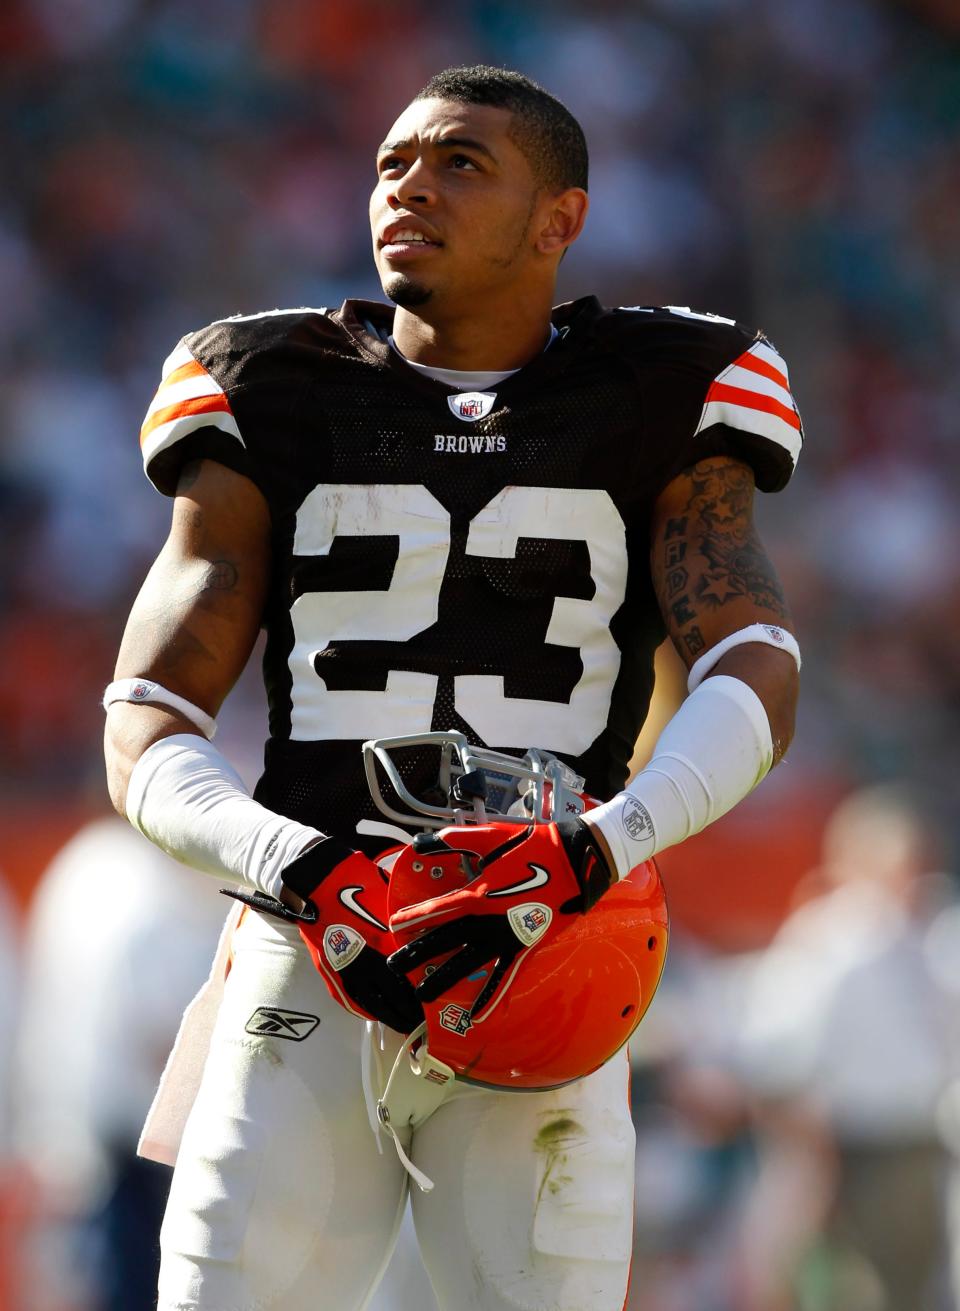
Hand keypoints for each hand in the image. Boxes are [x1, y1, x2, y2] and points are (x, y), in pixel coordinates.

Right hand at [224, 838, 422, 1032]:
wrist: (313, 883)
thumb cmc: (354, 883)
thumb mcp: (386, 898)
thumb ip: (404, 920)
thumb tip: (428, 929)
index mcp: (381, 943)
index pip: (407, 981)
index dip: (421, 996)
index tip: (435, 1005)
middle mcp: (363, 963)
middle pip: (391, 998)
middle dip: (408, 1013)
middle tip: (423, 1024)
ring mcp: (343, 970)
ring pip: (370, 1005)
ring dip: (388, 1017)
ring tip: (403, 1026)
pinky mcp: (329, 971)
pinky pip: (350, 999)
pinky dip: (366, 1010)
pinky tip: (377, 1014)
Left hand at [388, 821, 613, 1018]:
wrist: (575, 862)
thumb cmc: (531, 846)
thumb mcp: (490, 836)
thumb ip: (453, 840)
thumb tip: (421, 842)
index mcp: (477, 894)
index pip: (436, 910)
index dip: (413, 918)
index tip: (394, 927)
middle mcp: (486, 921)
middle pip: (445, 940)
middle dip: (418, 953)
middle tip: (394, 966)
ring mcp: (504, 938)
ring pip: (467, 962)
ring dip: (444, 979)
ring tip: (422, 994)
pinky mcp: (523, 946)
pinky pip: (504, 975)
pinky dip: (490, 996)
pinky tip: (476, 1015)